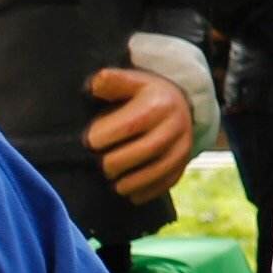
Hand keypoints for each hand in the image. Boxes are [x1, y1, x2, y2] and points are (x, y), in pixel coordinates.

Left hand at [84, 67, 194, 201]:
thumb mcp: (130, 80)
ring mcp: (182, 148)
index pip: (128, 125)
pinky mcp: (183, 166)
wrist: (180, 104)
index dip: (103, 137)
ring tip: (112, 179)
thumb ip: (111, 82)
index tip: (89, 141)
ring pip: (152, 174)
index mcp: (160, 103)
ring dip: (126, 182)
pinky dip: (143, 192)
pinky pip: (163, 185)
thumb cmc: (144, 94)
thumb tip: (94, 85)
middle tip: (99, 162)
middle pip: (139, 153)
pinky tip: (128, 191)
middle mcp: (175, 126)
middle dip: (112, 162)